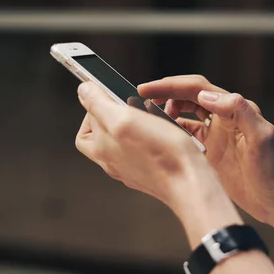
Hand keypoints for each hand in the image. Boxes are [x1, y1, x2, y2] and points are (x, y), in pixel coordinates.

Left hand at [75, 82, 212, 211]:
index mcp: (101, 149)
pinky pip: (143, 151)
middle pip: (104, 134)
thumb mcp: (124, 119)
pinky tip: (163, 133)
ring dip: (135, 126)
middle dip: (115, 116)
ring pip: (126, 142)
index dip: (96, 109)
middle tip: (131, 108)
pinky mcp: (150, 171)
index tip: (111, 98)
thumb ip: (99, 104)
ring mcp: (132, 168)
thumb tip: (84, 91)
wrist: (190, 182)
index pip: (86, 126)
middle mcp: (114, 162)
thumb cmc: (161, 154)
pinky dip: (150, 138)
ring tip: (150, 118)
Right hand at [138, 75, 273, 229]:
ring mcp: (217, 137)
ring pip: (185, 116)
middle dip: (164, 94)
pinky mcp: (212, 155)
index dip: (171, 86)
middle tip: (140, 99)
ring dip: (166, 113)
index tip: (146, 89)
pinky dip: (172, 134)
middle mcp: (224, 118)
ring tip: (146, 117)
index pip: (197, 88)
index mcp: (235, 109)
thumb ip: (239, 111)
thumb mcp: (262, 138)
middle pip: (188, 97)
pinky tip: (160, 138)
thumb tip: (207, 95)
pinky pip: (187, 138)